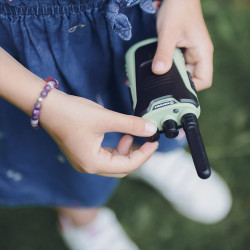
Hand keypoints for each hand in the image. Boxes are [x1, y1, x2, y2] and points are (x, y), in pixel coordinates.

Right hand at [40, 91, 158, 177]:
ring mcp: (84, 161)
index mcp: (93, 163)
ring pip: (113, 162)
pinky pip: (105, 156)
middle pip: (121, 168)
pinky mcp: (83, 153)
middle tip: (147, 140)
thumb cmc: (72, 113)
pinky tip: (120, 136)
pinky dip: (116, 148)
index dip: (144, 154)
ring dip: (125, 151)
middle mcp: (88, 166)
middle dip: (136, 154)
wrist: (48, 106)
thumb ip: (131, 124)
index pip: (127, 166)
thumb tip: (151, 128)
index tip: (154, 142)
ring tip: (131, 135)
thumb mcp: (106, 118)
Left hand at [152, 0, 213, 90]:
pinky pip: (176, 64)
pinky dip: (168, 66)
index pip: (204, 80)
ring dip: (172, 74)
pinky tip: (159, 64)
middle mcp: (198, 55)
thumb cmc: (178, 9)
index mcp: (203, 53)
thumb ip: (164, 53)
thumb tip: (158, 72)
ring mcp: (190, 53)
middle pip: (192, 79)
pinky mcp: (182, 50)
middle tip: (163, 79)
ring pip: (182, 72)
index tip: (176, 87)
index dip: (192, 87)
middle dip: (178, 81)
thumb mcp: (169, 33)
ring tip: (160, 71)